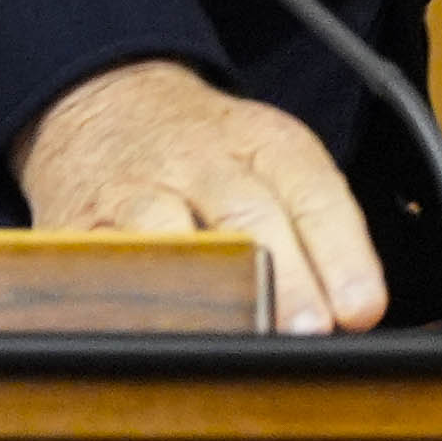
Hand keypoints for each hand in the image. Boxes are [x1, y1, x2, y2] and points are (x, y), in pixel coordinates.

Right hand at [11, 57, 387, 335]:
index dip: (341, 253)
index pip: (314, 193)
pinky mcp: (80, 223)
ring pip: (172, 235)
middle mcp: (205, 161)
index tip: (361, 307)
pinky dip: (126, 299)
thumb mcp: (274, 164)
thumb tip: (356, 318)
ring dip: (206, 292)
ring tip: (233, 340)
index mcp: (268, 144)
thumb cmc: (209, 155)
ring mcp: (139, 189)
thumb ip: (315, 230)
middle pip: (249, 215)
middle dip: (283, 275)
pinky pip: (101, 261)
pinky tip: (152, 332)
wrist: (108, 101)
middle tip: (309, 329)